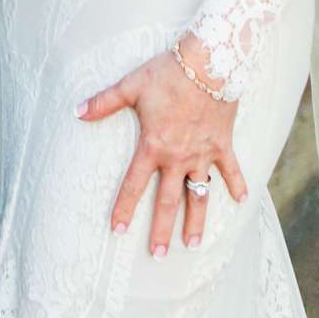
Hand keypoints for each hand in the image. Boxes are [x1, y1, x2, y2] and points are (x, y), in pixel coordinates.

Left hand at [78, 43, 246, 254]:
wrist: (208, 63)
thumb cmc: (167, 72)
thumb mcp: (131, 85)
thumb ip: (104, 102)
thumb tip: (76, 112)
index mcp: (153, 146)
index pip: (135, 184)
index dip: (125, 207)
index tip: (118, 230)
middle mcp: (178, 157)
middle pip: (169, 201)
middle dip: (163, 230)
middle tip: (159, 254)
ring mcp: (203, 154)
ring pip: (200, 195)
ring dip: (197, 221)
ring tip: (193, 244)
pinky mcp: (223, 145)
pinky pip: (232, 170)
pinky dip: (238, 185)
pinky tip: (241, 201)